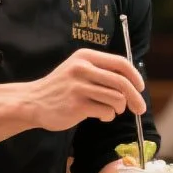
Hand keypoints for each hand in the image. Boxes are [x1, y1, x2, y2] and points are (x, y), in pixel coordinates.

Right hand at [24, 49, 146, 132]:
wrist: (32, 102)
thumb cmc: (61, 88)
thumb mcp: (78, 70)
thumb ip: (101, 72)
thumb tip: (133, 84)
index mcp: (85, 56)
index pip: (120, 63)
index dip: (135, 76)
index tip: (140, 87)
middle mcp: (82, 68)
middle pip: (122, 82)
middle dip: (135, 98)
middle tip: (140, 109)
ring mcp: (78, 87)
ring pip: (116, 98)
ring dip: (119, 109)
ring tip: (110, 111)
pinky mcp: (76, 105)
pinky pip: (106, 112)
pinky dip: (108, 116)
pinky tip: (100, 116)